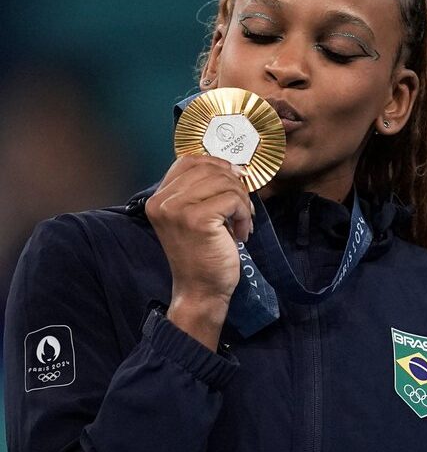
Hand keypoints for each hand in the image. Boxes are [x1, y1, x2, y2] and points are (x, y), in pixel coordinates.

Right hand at [145, 155, 252, 347]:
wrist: (200, 290)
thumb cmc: (202, 254)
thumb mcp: (194, 215)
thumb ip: (201, 190)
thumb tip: (233, 167)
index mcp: (158, 198)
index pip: (189, 161)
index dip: (216, 164)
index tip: (234, 180)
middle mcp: (162, 201)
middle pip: (209, 169)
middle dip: (234, 184)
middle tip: (243, 208)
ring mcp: (177, 210)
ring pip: (224, 182)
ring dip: (242, 201)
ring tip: (242, 222)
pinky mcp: (197, 220)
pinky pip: (233, 199)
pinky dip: (244, 214)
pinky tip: (242, 232)